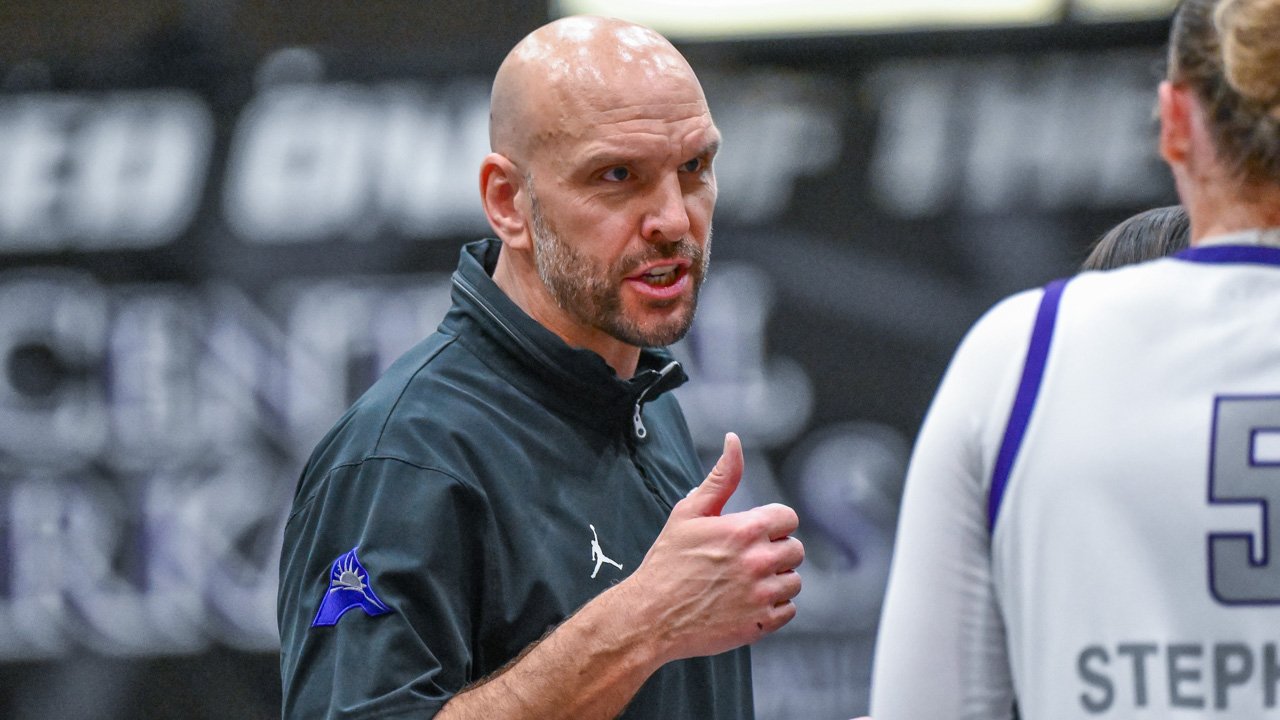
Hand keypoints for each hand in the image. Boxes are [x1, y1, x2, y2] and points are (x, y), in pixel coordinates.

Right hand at [623, 432, 803, 662]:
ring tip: (746, 582)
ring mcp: (762, 595)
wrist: (650, 615)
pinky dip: (774, 607)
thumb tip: (734, 442)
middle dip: (776, 551)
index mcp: (745, 530)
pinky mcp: (761, 623)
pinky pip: (788, 610)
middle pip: (795, 550)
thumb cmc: (667, 563)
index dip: (772, 524)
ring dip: (776, 580)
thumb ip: (720, 477)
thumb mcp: (689, 513)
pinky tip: (748, 602)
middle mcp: (759, 561)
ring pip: (793, 581)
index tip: (754, 533)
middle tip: (746, 559)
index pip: (788, 518)